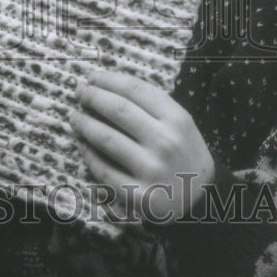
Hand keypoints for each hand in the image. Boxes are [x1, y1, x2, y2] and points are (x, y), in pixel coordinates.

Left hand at [71, 70, 214, 222]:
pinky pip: (104, 170)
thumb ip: (152, 105)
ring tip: (74, 117)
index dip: (109, 80)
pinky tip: (83, 145)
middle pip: (118, 110)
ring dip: (84, 124)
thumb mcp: (181, 123)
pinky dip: (89, 155)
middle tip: (79, 93)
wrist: (202, 200)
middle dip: (92, 97)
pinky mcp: (139, 195)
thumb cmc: (185, 154)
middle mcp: (165, 142)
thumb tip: (109, 87)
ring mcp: (152, 169)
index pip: (135, 89)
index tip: (92, 77)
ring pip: (106, 139)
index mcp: (177, 119)